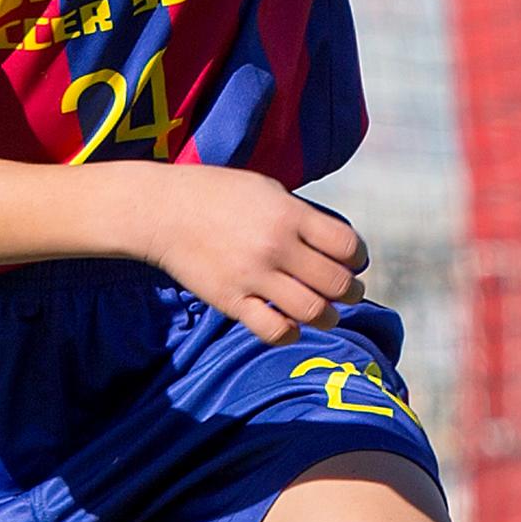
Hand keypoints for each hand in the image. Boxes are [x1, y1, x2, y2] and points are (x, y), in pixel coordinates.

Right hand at [130, 165, 370, 343]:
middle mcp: (276, 246)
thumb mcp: (267, 189)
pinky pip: (274, 330)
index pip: (347, 246)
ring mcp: (253, 275)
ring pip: (313, 311)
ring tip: (326, 314)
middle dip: (352, 293)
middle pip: (337, 283)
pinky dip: (290, 332)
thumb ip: (302, 216)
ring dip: (328, 317)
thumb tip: (337, 246)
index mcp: (290, 214)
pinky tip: (289, 324)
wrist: (162, 210)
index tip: (353, 262)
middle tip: (349, 294)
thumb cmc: (218, 195)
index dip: (358, 258)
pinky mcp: (232, 301)